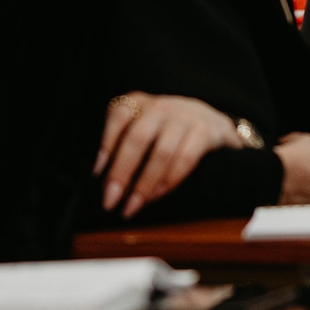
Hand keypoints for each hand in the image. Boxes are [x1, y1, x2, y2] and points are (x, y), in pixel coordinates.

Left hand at [95, 93, 241, 216]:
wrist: (213, 122)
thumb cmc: (167, 131)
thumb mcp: (143, 125)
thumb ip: (122, 142)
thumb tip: (103, 179)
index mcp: (138, 104)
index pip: (118, 116)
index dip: (105, 143)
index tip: (96, 172)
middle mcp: (160, 107)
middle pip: (137, 138)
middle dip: (122, 173)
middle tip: (110, 201)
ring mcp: (184, 118)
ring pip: (162, 153)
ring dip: (145, 184)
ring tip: (133, 205)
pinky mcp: (205, 132)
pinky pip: (185, 159)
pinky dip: (169, 180)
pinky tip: (157, 194)